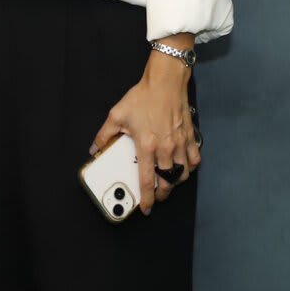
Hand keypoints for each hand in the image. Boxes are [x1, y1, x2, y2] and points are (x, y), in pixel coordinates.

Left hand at [88, 39, 199, 212]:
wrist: (165, 82)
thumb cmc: (143, 96)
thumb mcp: (117, 115)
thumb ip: (104, 135)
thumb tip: (95, 148)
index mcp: (147, 146)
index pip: (147, 181)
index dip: (147, 198)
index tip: (146, 208)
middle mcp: (166, 149)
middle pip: (167, 182)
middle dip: (162, 195)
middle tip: (156, 197)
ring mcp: (180, 144)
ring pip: (183, 174)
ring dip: (176, 183)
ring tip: (168, 183)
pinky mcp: (190, 137)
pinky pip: (195, 160)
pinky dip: (190, 167)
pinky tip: (184, 167)